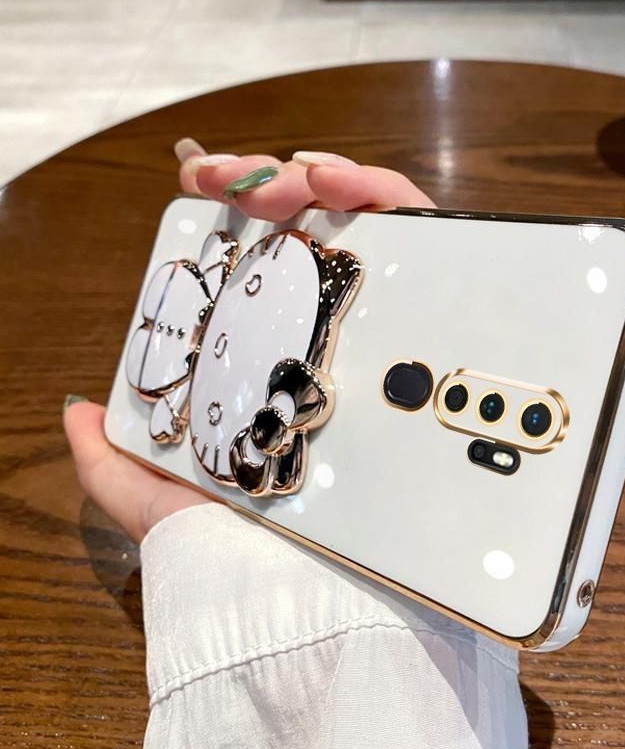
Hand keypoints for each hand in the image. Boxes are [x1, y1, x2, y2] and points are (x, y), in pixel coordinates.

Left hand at [64, 141, 434, 541]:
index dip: (237, 221)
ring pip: (366, 229)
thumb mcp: (153, 494)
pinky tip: (340, 184)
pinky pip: (422, 244)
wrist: (302, 577)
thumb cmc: (228, 538)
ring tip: (287, 172)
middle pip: (314, 240)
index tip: (201, 189)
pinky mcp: (426, 328)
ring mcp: (384, 335)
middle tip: (229, 180)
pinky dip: (384, 195)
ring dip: (323, 178)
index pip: (266, 273)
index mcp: (278, 367)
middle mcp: (335, 346)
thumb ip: (109, 458)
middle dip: (271, 188)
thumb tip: (75, 410)